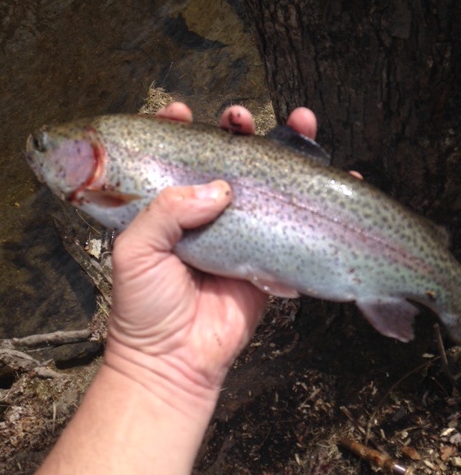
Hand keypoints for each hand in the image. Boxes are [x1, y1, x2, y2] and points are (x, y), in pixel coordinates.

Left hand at [105, 103, 317, 398]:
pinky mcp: (267, 259)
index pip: (175, 158)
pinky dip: (319, 203)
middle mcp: (205, 216)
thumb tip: (219, 188)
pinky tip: (339, 179)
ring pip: (267, 186)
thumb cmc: (145, 308)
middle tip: (246, 117)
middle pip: (228, 163)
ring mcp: (240, 235)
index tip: (184, 112)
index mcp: (167, 210)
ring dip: (287, 154)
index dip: (181, 131)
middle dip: (241, 133)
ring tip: (303, 124)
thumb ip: (168, 211)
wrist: (175, 361)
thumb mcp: (136, 252)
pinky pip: (295, 227)